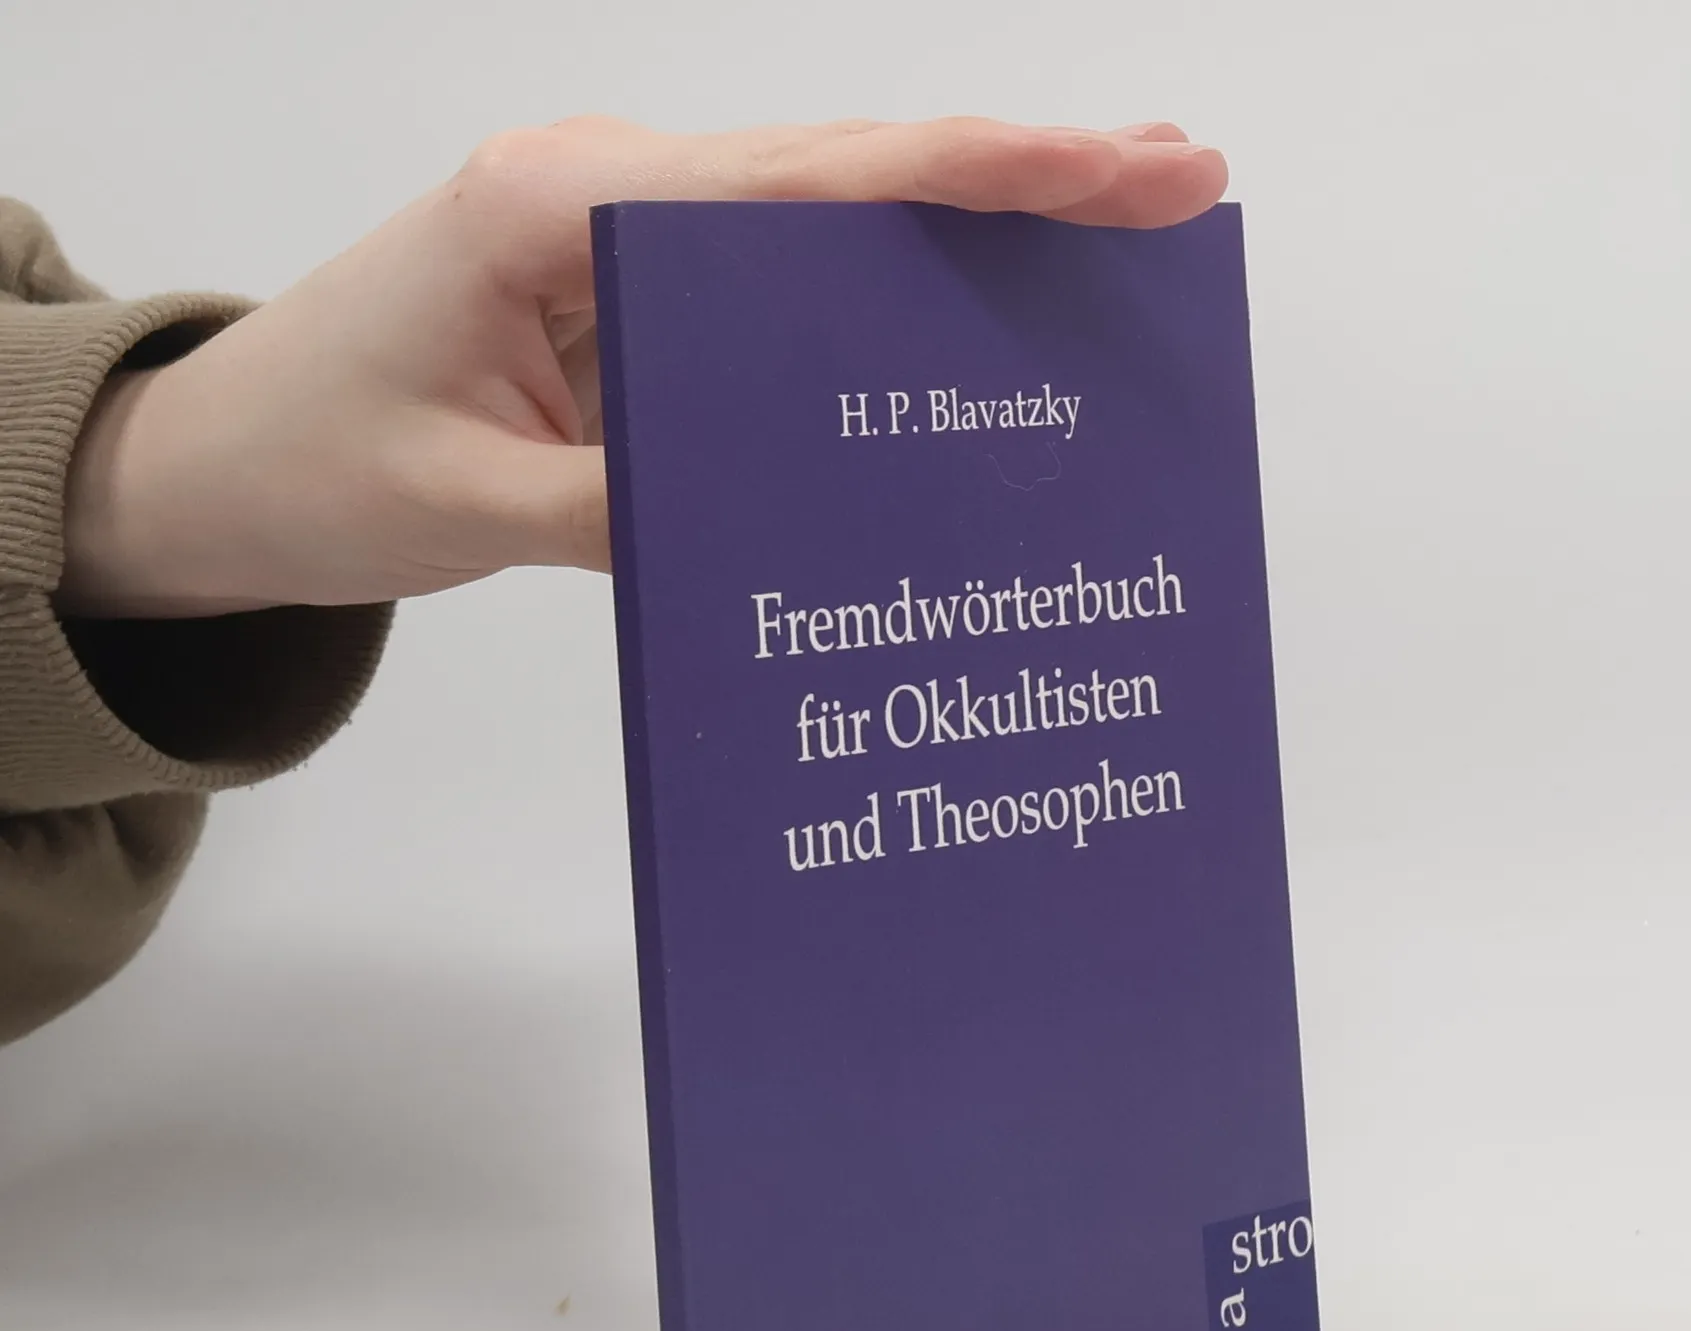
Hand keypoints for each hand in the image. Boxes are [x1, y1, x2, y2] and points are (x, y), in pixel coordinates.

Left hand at [58, 117, 1226, 618]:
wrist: (221, 466)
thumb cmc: (312, 463)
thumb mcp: (465, 501)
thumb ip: (625, 504)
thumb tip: (794, 515)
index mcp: (564, 205)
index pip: (810, 183)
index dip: (978, 175)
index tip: (1118, 166)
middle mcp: (612, 196)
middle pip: (847, 176)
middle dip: (1020, 176)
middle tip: (1180, 182)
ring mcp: (628, 246)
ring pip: (829, 223)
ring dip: (971, 229)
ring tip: (1121, 239)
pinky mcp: (634, 307)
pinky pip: (782, 296)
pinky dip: (890, 302)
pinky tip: (979, 326)